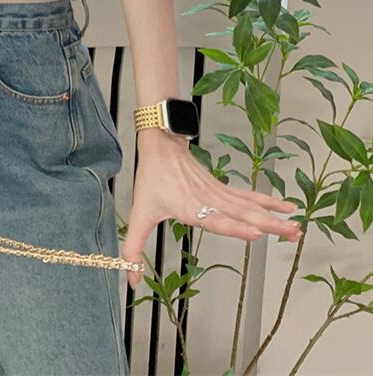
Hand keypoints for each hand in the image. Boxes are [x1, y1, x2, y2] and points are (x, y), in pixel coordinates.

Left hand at [121, 129, 301, 288]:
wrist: (160, 145)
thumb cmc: (151, 179)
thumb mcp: (139, 215)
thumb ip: (133, 250)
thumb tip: (130, 282)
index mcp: (190, 208)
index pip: (216, 220)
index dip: (235, 227)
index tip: (256, 232)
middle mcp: (209, 200)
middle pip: (242, 213)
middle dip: (268, 224)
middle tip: (292, 233)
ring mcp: (219, 192)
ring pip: (250, 205)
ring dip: (274, 216)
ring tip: (296, 227)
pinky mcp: (223, 188)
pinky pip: (249, 196)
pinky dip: (268, 201)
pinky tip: (287, 206)